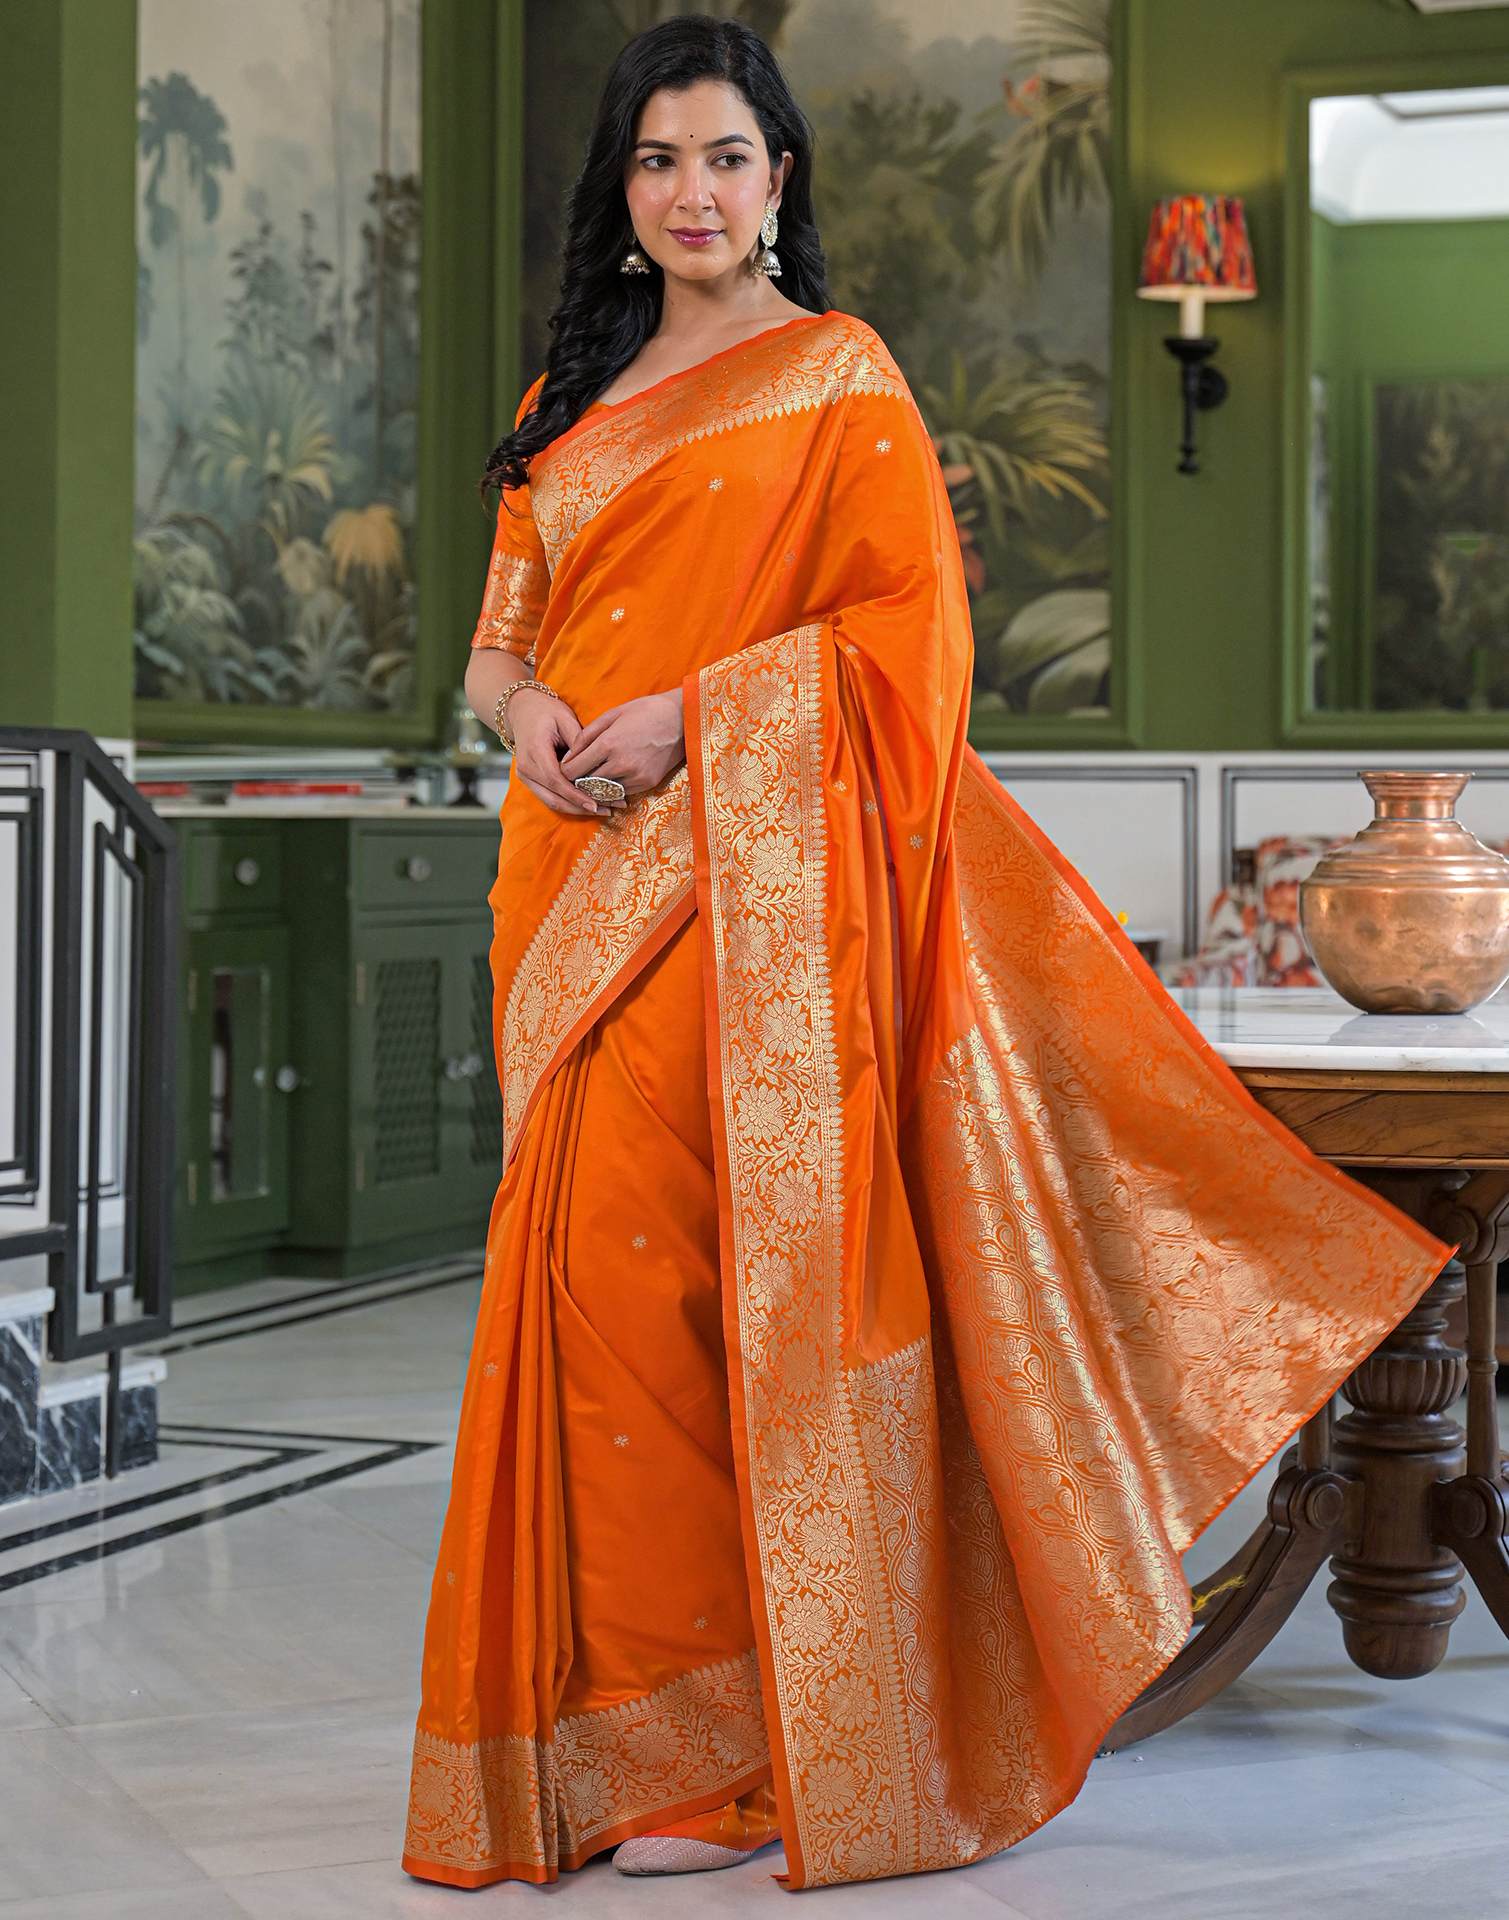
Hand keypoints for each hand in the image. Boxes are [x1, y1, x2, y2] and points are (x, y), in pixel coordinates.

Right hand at [509, 687, 625, 818]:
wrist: (523, 710)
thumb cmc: (547, 711)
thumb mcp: (566, 718)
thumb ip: (578, 742)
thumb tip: (594, 765)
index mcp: (535, 750)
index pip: (556, 780)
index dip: (576, 795)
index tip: (596, 803)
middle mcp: (526, 767)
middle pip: (554, 797)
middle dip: (581, 807)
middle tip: (608, 810)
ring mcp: (525, 776)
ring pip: (551, 802)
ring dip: (577, 809)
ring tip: (603, 810)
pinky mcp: (530, 780)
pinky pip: (549, 797)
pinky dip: (569, 803)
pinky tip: (589, 805)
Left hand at [558, 690, 684, 796]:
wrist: (682, 719)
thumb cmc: (645, 711)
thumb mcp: (612, 715)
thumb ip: (586, 736)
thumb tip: (569, 756)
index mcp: (608, 744)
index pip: (574, 770)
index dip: (565, 770)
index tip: (566, 766)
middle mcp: (620, 764)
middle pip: (586, 784)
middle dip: (578, 780)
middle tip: (578, 773)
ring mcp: (635, 776)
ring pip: (603, 791)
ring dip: (596, 786)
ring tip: (595, 775)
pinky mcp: (647, 783)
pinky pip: (621, 792)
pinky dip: (613, 788)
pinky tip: (614, 777)